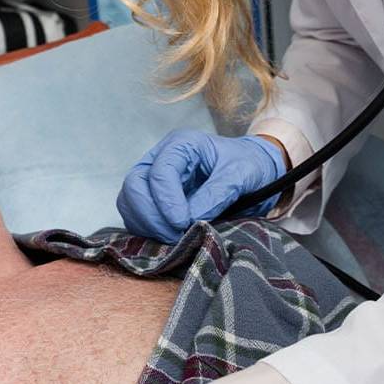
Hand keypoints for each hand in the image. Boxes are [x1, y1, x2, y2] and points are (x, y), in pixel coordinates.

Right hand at [118, 130, 286, 241]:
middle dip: (151, 215)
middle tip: (175, 235)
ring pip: (129, 201)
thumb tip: (191, 218)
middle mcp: (161, 158)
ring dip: (147, 224)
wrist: (254, 170)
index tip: (183, 223)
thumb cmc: (248, 164)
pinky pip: (136, 216)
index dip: (166, 201)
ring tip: (174, 239)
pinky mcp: (154, 199)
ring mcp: (154, 179)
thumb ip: (217, 193)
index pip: (159, 172)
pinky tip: (168, 238)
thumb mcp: (241, 173)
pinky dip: (146, 230)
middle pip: (135, 185)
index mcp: (181, 145)